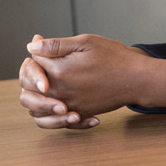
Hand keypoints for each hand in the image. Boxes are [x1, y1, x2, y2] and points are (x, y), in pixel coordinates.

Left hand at [18, 33, 165, 127]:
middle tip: (42, 65)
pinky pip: (55, 122)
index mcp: (58, 71)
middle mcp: (60, 92)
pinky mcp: (80, 114)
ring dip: (36, 98)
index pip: (32, 64)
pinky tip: (61, 103)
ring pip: (36, 109)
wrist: (137, 79)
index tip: (41, 45)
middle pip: (27, 88)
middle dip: (31, 75)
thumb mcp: (86, 42)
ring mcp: (69, 106)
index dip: (35, 53)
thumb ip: (55, 45)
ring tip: (46, 86)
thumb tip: (31, 48)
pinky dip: (53, 115)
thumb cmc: (115, 58)